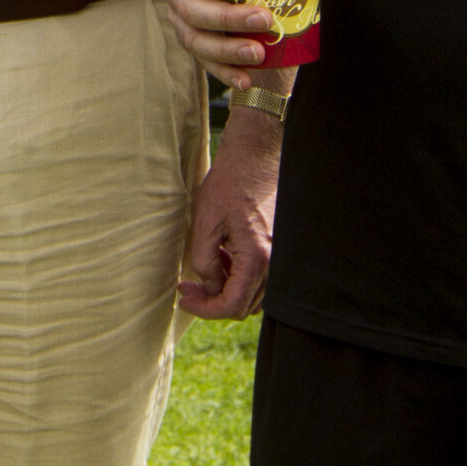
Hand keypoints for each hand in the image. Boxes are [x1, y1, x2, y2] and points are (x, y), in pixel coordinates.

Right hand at [161, 0, 336, 88]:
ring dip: (226, 48)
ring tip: (257, 52)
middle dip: (227, 16)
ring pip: (194, 38)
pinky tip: (245, 78)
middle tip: (263, 19)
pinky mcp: (189, 41)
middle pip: (191, 6)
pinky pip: (203, 61)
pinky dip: (224, 72)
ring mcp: (179, 17)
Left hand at [176, 107, 279, 319]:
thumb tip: (208, 286)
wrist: (256, 157)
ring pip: (252, 294)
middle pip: (243, 305)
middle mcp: (276, 264)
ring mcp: (282, 259)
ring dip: (227, 287)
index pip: (233, 305)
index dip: (205, 309)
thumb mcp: (205, 222)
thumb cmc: (230, 183)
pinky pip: (260, 278)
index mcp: (258, 258)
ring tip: (208, 263)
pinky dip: (239, 276)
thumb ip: (205, 261)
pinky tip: (225, 255)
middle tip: (188, 284)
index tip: (184, 299)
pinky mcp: (281, 251)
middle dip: (213, 299)